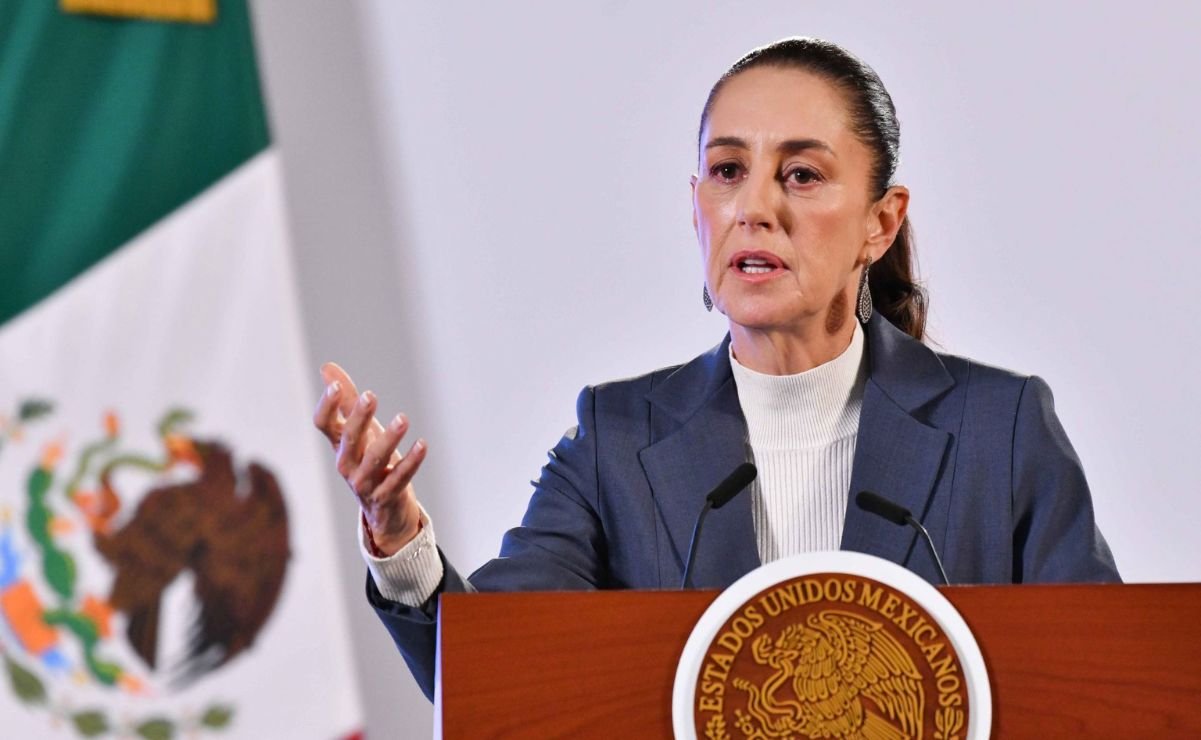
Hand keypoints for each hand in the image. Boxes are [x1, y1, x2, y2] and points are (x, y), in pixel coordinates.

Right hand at [312, 362, 426, 555]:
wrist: (384, 509)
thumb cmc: (370, 460)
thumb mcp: (359, 430)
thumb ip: (347, 401)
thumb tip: (327, 367)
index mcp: (339, 445)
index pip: (323, 424)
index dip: (327, 406)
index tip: (336, 386)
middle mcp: (347, 463)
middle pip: (348, 439)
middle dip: (359, 418)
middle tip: (370, 396)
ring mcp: (364, 482)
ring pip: (374, 460)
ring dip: (389, 439)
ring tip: (403, 419)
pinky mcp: (385, 496)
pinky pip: (398, 479)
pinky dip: (411, 462)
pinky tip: (422, 444)